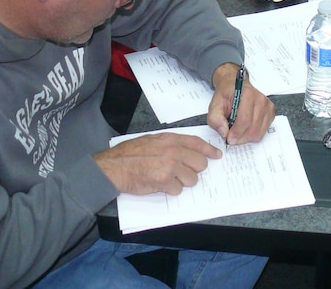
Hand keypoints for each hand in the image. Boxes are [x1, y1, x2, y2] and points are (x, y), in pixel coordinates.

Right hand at [94, 132, 220, 194]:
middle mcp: (173, 151)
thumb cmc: (128, 154)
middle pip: (199, 163)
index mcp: (170, 139)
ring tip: (168, 179)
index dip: (209, 150)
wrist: (113, 167)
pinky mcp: (164, 181)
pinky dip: (171, 190)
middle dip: (194, 170)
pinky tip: (160, 185)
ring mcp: (170, 166)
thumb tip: (186, 151)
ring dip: (182, 182)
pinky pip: (178, 190)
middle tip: (183, 173)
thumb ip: (169, 144)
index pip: (197, 143)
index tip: (217, 155)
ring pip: (191, 179)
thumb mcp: (151, 140)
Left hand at [208, 63, 274, 144]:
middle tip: (231, 138)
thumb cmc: (226, 95)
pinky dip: (252, 135)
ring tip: (237, 131)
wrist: (234, 87)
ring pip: (258, 133)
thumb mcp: (214, 104)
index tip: (228, 138)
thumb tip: (224, 132)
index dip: (236, 133)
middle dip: (240, 138)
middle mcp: (261, 100)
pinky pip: (262, 132)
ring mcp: (268, 107)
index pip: (245, 120)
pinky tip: (245, 128)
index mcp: (248, 94)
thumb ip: (215, 119)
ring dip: (246, 137)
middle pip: (253, 129)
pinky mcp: (270, 114)